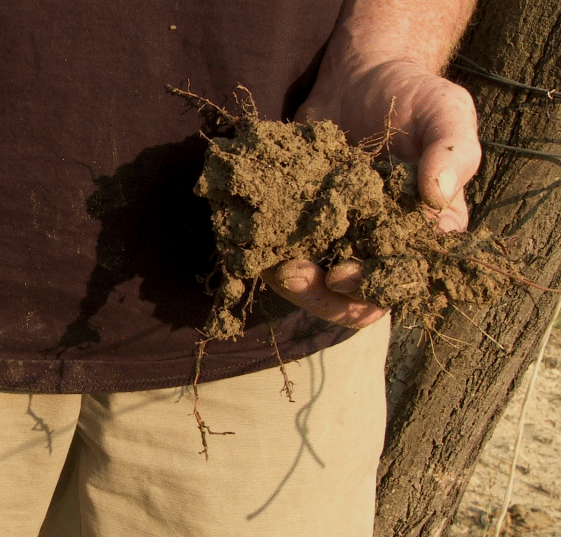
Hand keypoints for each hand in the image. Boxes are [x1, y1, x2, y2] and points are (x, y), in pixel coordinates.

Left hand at [264, 60, 480, 326]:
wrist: (362, 74)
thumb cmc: (413, 95)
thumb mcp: (444, 111)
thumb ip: (452, 151)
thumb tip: (439, 195)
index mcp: (424, 234)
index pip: (402, 281)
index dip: (371, 289)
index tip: (341, 274)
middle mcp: (381, 245)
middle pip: (354, 298)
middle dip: (321, 297)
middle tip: (293, 274)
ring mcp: (340, 236)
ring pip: (315, 285)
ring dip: (292, 284)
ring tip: (270, 265)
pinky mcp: (303, 222)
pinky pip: (284, 251)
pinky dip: (265, 254)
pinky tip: (248, 243)